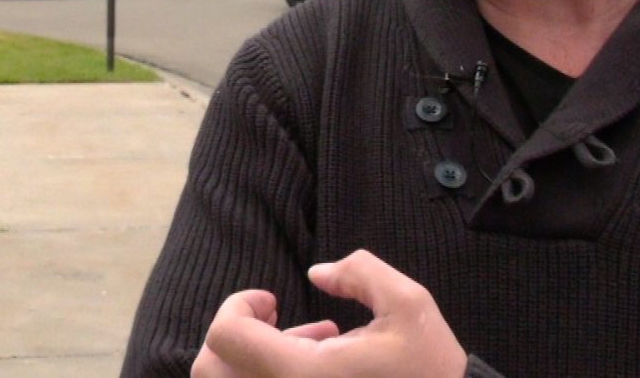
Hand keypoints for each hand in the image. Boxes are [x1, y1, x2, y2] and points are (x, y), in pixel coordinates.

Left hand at [193, 249, 467, 377]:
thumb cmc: (429, 369)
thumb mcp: (409, 304)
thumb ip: (359, 273)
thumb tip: (317, 273)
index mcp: (301, 375)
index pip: (225, 337)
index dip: (238, 306)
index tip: (272, 300)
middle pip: (210, 371)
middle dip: (235, 335)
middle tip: (275, 321)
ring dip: (255, 360)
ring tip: (314, 344)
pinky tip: (320, 367)